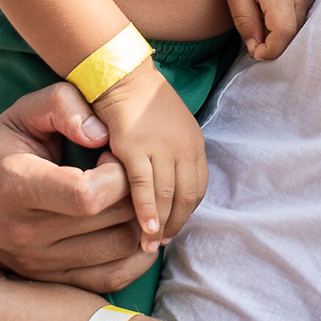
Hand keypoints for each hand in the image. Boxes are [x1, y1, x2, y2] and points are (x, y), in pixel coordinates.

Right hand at [0, 82, 151, 291]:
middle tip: (125, 172)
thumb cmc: (0, 144)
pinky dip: (135, 258)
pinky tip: (134, 228)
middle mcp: (23, 232)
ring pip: (119, 248)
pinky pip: (110, 280)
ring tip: (124, 196)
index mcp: (15, 185)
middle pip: (110, 221)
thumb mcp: (24, 110)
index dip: (117, 173)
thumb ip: (63, 105)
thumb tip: (101, 134)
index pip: (87, 195)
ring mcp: (35, 262)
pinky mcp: (47, 279)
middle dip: (133, 191)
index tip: (111, 155)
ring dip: (137, 220)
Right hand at [93, 59, 207, 250]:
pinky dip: (145, 210)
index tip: (173, 227)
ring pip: (166, 196)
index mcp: (194, 143)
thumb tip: (170, 186)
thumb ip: (174, 154)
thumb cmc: (141, 104)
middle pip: (186, 197)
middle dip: (175, 224)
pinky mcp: (135, 147)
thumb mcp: (171, 128)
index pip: (198, 188)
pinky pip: (143, 186)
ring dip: (161, 224)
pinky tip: (143, 228)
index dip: (186, 213)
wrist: (122, 76)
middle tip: (161, 244)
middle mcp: (184, 147)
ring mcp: (161, 147)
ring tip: (150, 244)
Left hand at [226, 0, 320, 60]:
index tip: (255, 52)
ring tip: (265, 20)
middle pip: (294, 35)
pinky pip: (307, 17)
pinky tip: (277, 12)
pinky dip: (292, 23)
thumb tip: (255, 48)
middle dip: (275, 44)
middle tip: (257, 37)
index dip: (270, 50)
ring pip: (302, 28)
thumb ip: (244, 20)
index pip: (283, 33)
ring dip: (283, 34)